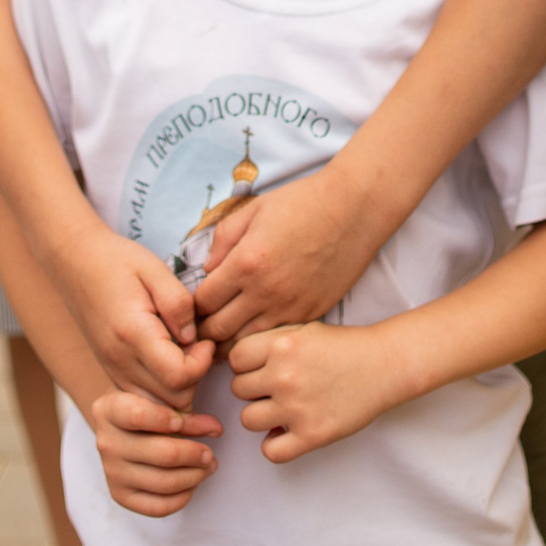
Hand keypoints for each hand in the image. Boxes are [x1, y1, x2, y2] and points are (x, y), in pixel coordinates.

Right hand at [49, 222, 214, 409]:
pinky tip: (170, 360)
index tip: (206, 340)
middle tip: (200, 346)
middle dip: (195, 377)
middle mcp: (119, 360)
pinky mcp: (112, 372)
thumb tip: (194, 337)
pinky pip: (143, 399)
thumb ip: (179, 304)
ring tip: (186, 353)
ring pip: (158, 406)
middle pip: (171, 398)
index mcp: (132, 333)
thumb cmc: (116, 260)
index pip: (178, 375)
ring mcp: (113, 370)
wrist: (74, 262)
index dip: (202, 363)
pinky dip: (163, 390)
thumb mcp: (154, 269)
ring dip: (180, 387)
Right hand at [87, 389, 221, 516]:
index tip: (182, 422)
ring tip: (208, 467)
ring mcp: (112, 472)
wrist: (122, 428)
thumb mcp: (162, 402)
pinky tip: (192, 484)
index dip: (166, 420)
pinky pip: (158, 506)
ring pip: (165, 482)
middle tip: (210, 455)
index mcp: (110, 409)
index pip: (138, 416)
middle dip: (195, 455)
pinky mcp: (120, 495)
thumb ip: (188, 416)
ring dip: (195, 477)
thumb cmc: (148, 409)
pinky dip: (182, 497)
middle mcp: (107, 442)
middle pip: (163, 454)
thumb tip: (216, 430)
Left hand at [193, 169, 385, 342]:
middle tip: (201, 328)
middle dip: (205, 331)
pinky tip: (256, 331)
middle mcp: (265, 292)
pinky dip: (261, 339)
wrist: (353, 210)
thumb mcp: (252, 211)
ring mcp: (290, 307)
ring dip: (230, 341)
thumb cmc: (302, 203)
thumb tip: (208, 270)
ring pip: (247, 343)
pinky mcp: (311, 315)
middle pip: (219, 329)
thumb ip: (222, 241)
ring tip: (224, 336)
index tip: (194, 305)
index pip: (203, 302)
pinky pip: (275, 337)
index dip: (193, 306)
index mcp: (246, 263)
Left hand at [228, 321, 407, 461]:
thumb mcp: (303, 329)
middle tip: (276, 388)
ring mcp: (296, 407)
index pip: (235, 359)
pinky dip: (275, 445)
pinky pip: (271, 451)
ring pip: (247, 420)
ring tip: (282, 409)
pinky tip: (287, 433)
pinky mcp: (312, 435)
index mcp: (281, 344)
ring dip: (261, 415)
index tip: (261, 367)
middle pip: (238, 389)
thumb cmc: (344, 346)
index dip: (245, 364)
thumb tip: (237, 363)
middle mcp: (284, 375)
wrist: (384, 365)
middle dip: (254, 389)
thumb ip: (270, 342)